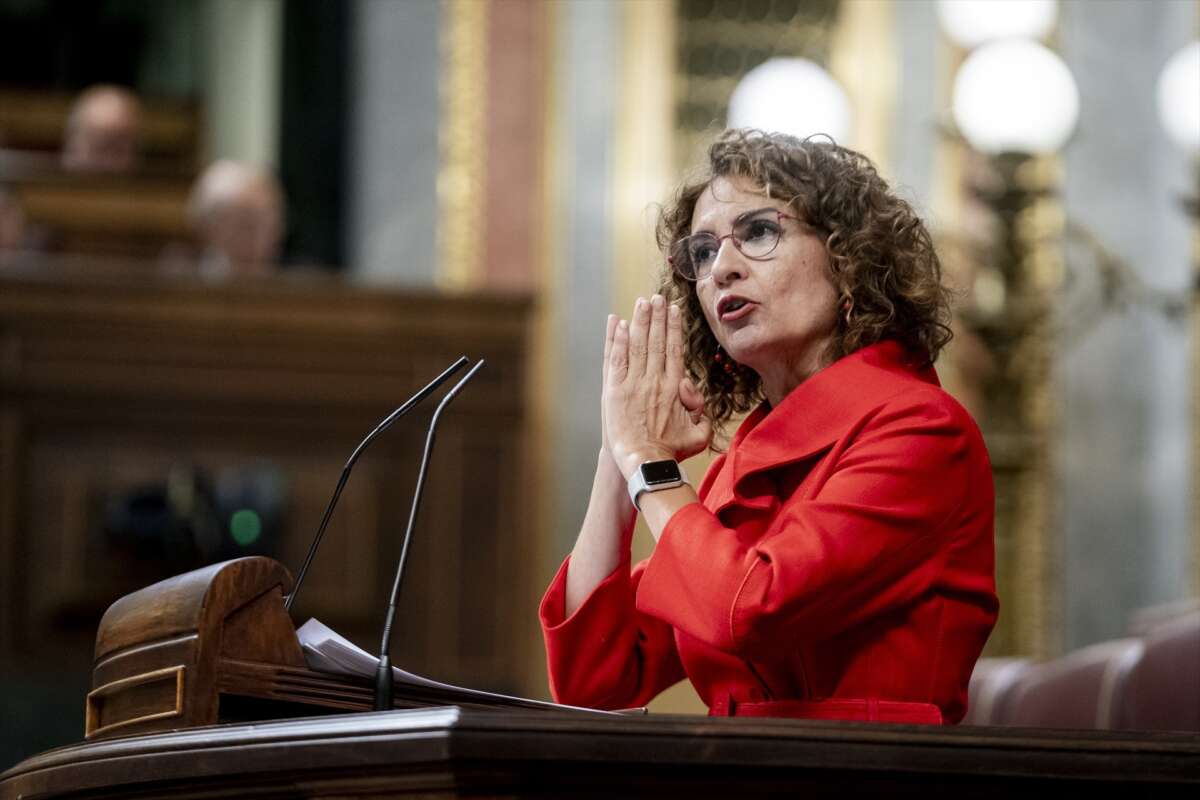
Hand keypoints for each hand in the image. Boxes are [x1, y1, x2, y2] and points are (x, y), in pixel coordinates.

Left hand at [604, 294, 711, 478]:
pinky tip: (617, 323)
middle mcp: (655, 379)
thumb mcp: (699, 434)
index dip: (673, 328)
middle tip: (657, 297)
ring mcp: (634, 383)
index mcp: (675, 387)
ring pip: (637, 345)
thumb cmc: (672, 452)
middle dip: (657, 317)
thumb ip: (702, 411)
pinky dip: (617, 340)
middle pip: (656, 341)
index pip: (674, 349)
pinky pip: (617, 359)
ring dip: (640, 321)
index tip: (673, 310)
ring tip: (642, 302)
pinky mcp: (615, 390)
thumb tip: (691, 390)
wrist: (645, 462)